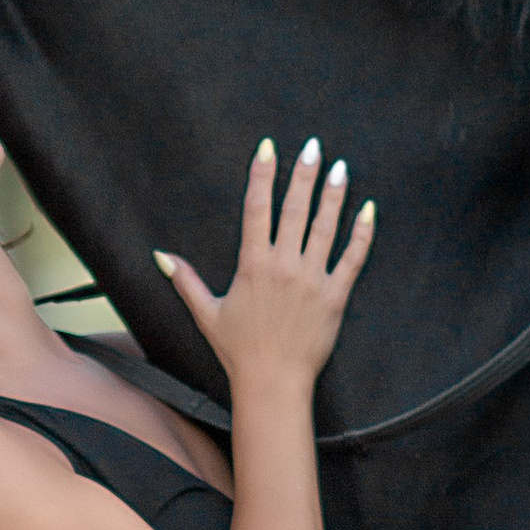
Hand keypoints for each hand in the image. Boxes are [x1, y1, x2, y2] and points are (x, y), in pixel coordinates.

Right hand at [157, 137, 375, 391]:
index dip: (262, 174)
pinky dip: (362, 234)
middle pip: (295, 209)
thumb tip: (161, 256)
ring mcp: (311, 280)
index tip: (268, 148)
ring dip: (334, 195)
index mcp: (252, 264)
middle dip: (305, 174)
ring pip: (326, 227)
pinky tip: (368, 210)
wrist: (272, 382)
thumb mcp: (206, 313)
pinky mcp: (335, 296)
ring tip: (341, 168)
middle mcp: (283, 266)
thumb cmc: (238, 350)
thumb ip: (185, 280)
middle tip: (314, 146)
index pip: (256, 208)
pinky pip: (352, 259)